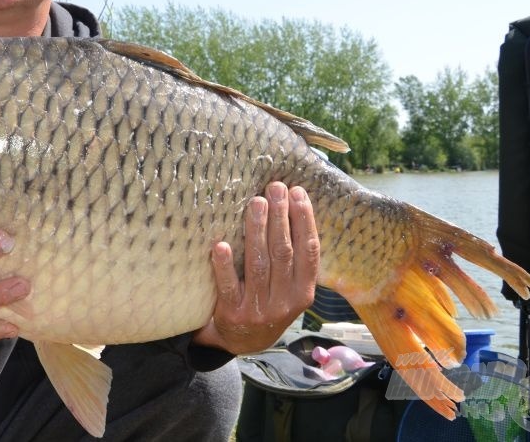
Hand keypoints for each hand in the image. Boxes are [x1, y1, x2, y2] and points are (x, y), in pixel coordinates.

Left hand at [192, 182, 319, 354]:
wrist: (243, 342)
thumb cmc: (268, 302)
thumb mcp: (290, 289)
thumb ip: (294, 260)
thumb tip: (291, 207)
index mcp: (304, 292)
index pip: (309, 251)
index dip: (305, 220)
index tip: (298, 192)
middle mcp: (285, 301)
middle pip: (284, 252)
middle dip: (281, 216)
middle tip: (275, 188)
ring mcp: (259, 309)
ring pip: (259, 264)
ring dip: (257, 230)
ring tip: (256, 202)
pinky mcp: (233, 314)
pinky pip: (229, 286)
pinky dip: (225, 265)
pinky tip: (220, 245)